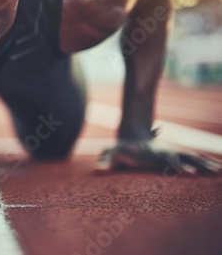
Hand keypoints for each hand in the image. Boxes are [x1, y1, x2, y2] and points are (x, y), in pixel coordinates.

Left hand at [95, 138, 221, 174]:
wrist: (129, 135)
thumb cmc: (119, 147)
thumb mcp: (110, 152)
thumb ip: (105, 160)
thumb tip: (98, 169)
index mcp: (153, 152)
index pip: (166, 159)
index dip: (176, 165)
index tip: (186, 172)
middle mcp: (165, 152)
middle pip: (184, 157)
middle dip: (198, 164)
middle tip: (212, 171)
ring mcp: (171, 153)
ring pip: (191, 157)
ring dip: (205, 163)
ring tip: (219, 172)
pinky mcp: (174, 156)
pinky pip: (192, 160)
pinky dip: (204, 163)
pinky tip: (216, 170)